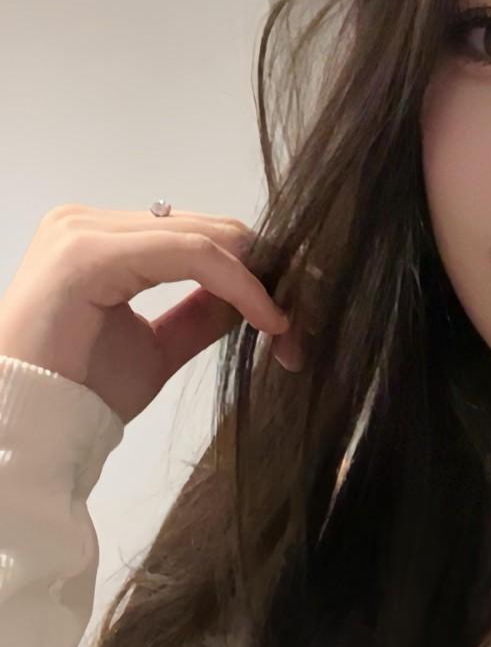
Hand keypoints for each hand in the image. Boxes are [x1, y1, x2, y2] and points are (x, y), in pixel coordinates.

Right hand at [0, 204, 303, 425]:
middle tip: (306, 327)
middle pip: (209, 229)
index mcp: (100, 238)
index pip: (197, 235)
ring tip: (290, 329)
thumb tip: (256, 298)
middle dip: (268, 274)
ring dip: (260, 282)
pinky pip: (191, 255)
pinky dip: (239, 285)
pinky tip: (268, 319)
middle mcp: (89, 222)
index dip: (256, 272)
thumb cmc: (79, 392)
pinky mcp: (89, 252)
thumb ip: (200, 313)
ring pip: (206, 237)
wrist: (27, 424)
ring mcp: (85, 230)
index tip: (295, 321)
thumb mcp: (156, 347)